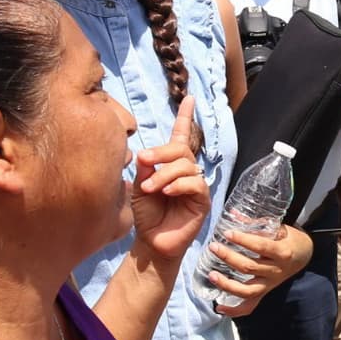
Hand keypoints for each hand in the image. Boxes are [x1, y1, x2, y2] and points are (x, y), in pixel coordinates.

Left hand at [131, 96, 210, 259]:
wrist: (150, 242)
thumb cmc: (146, 214)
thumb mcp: (138, 188)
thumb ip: (144, 169)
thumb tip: (145, 153)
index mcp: (171, 164)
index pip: (181, 136)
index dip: (185, 116)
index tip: (189, 97)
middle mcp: (186, 171)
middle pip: (181, 148)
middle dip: (161, 152)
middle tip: (144, 160)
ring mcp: (195, 185)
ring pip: (185, 166)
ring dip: (164, 174)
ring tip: (150, 188)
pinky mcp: (202, 201)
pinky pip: (194, 183)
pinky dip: (178, 185)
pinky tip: (166, 192)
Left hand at [206, 225, 313, 316]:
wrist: (305, 255)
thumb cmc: (290, 238)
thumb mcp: (279, 227)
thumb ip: (256, 223)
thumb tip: (232, 214)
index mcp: (282, 252)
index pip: (261, 246)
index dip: (243, 240)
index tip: (227, 233)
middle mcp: (276, 270)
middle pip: (249, 267)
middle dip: (228, 257)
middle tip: (214, 247)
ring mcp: (270, 284)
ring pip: (247, 290)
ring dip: (227, 284)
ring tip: (211, 274)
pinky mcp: (266, 292)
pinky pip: (251, 306)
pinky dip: (235, 310)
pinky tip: (220, 307)